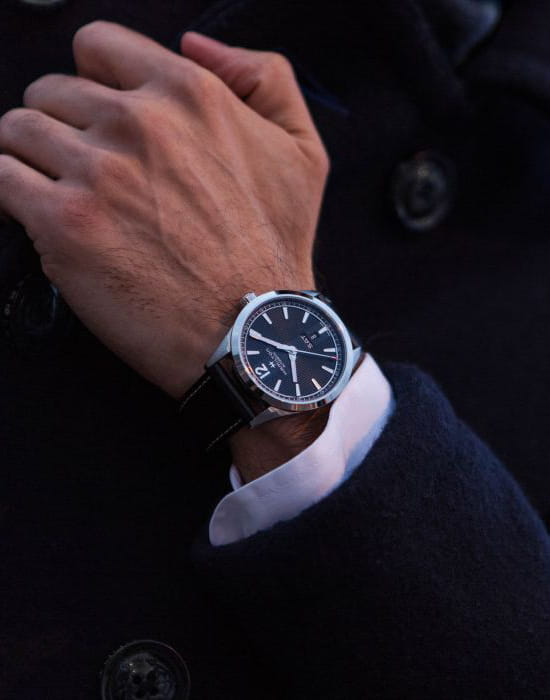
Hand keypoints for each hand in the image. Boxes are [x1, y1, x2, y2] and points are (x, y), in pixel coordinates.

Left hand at [0, 21, 328, 398]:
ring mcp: (97, 172)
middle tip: (89, 174)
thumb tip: (194, 42)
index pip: (97, 45)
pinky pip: (0, 178)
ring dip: (30, 160)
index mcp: (189, 94)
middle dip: (63, 127)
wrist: (249, 332)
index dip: (94, 80)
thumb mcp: (302, 152)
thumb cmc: (275, 249)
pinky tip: (40, 218)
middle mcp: (138, 123)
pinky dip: (10, 194)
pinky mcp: (64, 224)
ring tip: (61, 195)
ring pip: (16, 131)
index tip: (103, 120)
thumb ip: (264, 78)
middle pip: (50, 90)